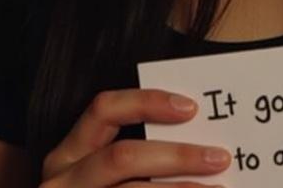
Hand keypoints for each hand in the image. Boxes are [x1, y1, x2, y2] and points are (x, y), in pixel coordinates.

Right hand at [40, 88, 230, 186]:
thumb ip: (138, 158)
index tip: (190, 109)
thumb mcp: (100, 176)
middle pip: (122, 157)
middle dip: (176, 156)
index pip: (104, 110)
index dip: (147, 103)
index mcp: (68, 156)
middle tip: (219, 158)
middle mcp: (63, 182)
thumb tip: (198, 146)